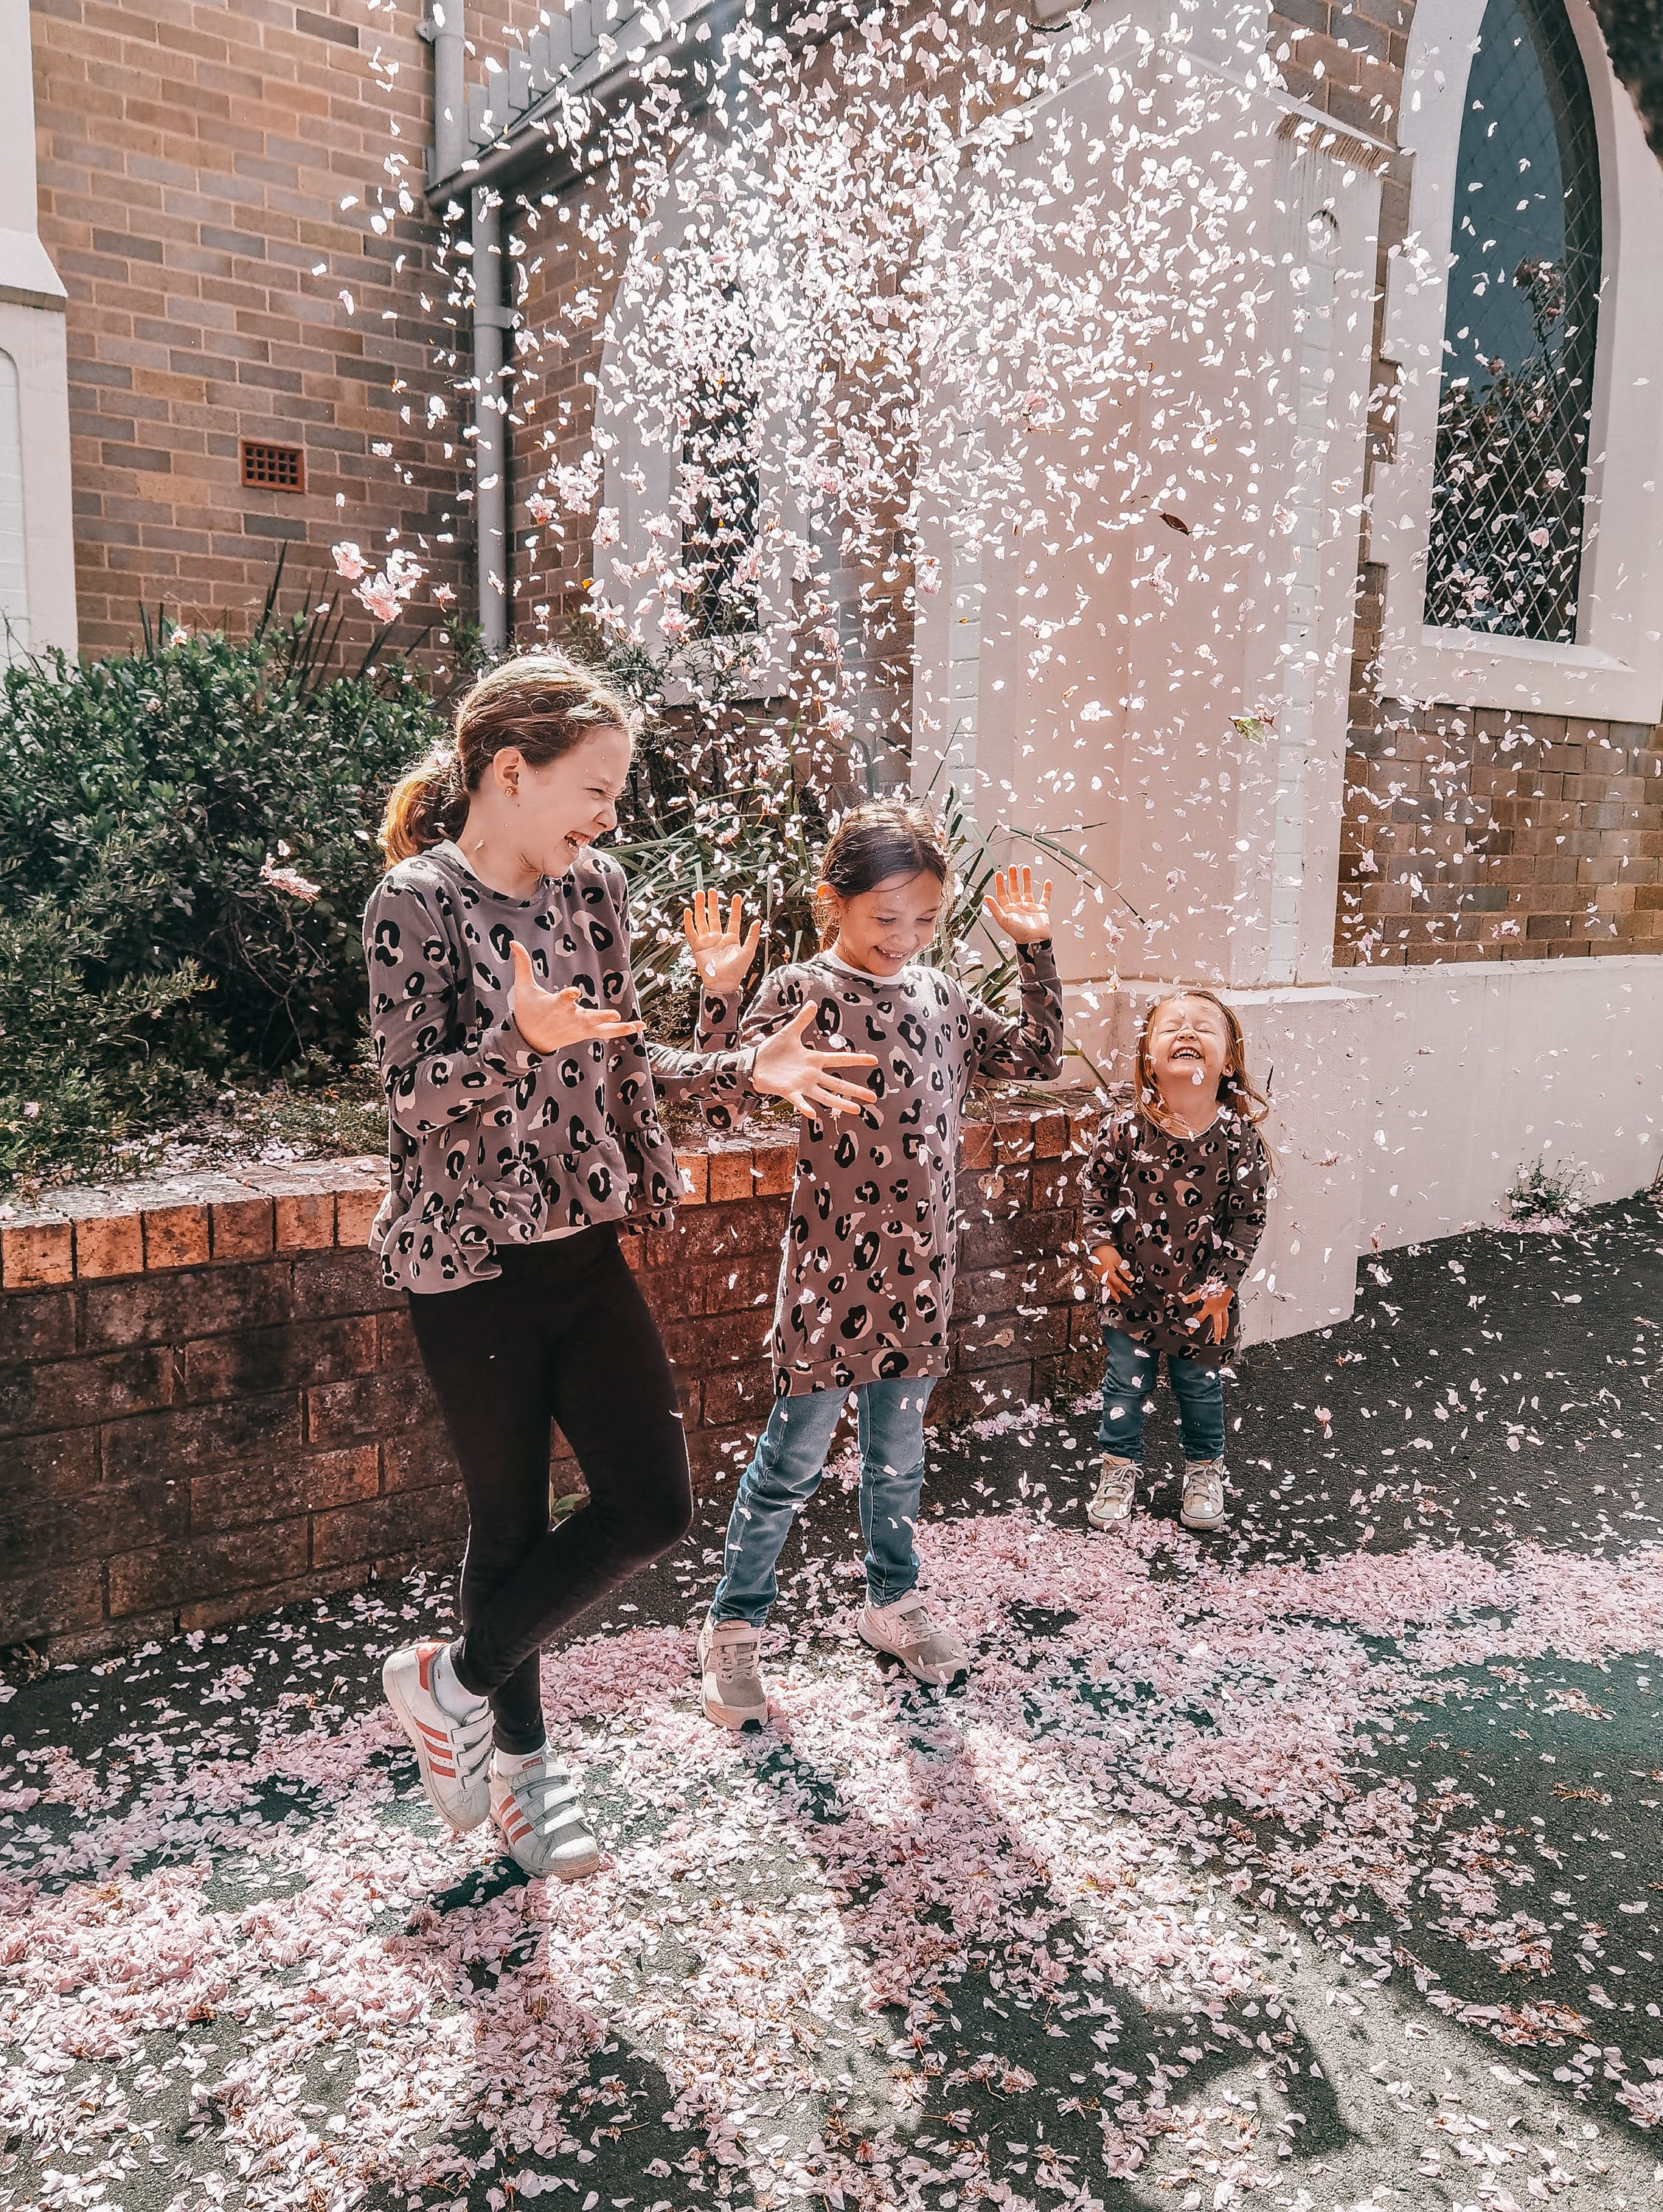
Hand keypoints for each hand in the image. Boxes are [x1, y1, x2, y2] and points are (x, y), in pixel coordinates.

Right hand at [508, 941, 643, 1054]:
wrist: (530, 1041)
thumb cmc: (527, 1011)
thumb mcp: (523, 988)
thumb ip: (522, 965)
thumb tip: (513, 942)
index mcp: (554, 1006)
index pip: (563, 1001)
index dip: (569, 996)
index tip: (575, 992)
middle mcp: (569, 1018)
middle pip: (587, 1018)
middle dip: (600, 1017)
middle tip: (615, 1015)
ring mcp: (580, 1027)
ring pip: (601, 1029)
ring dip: (619, 1028)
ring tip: (636, 1025)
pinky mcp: (586, 1033)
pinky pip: (606, 1033)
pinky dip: (622, 1031)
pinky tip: (639, 1026)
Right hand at [681, 888, 760, 997]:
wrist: (723, 983)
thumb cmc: (736, 971)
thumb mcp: (748, 952)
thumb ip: (753, 936)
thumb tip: (758, 921)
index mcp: (731, 939)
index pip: (733, 919)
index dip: (735, 908)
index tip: (736, 896)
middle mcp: (718, 938)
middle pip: (715, 917)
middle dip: (713, 903)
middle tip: (712, 890)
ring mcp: (707, 942)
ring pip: (702, 920)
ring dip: (700, 908)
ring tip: (699, 894)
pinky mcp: (697, 947)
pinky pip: (691, 932)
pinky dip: (689, 922)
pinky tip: (688, 911)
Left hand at [752, 1001, 879, 1117]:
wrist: (755, 1063)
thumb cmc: (773, 1050)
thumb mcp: (790, 1032)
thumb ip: (802, 1020)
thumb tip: (813, 1003)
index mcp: (814, 1060)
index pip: (840, 1060)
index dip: (857, 1059)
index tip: (874, 1060)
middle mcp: (812, 1075)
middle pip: (838, 1083)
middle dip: (855, 1090)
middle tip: (874, 1097)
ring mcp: (802, 1085)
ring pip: (825, 1096)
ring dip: (840, 1103)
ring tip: (856, 1110)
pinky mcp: (789, 1092)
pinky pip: (798, 1101)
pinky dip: (804, 1107)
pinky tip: (812, 1114)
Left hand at [983, 864, 1052, 943]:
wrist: (1034, 941)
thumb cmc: (1018, 934)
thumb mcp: (1003, 920)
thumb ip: (995, 909)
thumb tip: (986, 898)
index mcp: (1008, 909)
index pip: (1002, 893)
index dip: (1000, 883)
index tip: (999, 873)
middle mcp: (1018, 907)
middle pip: (1014, 889)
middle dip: (1012, 878)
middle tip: (1012, 867)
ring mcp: (1030, 908)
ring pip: (1027, 890)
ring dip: (1026, 879)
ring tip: (1026, 868)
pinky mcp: (1041, 910)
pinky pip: (1044, 898)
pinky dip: (1047, 890)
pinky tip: (1047, 882)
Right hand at [1089, 1244, 1131, 1299]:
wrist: (1097, 1245)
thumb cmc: (1107, 1252)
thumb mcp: (1119, 1261)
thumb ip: (1124, 1271)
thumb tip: (1131, 1278)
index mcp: (1109, 1275)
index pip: (1119, 1284)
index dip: (1125, 1289)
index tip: (1129, 1292)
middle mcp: (1102, 1276)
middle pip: (1109, 1288)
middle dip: (1114, 1295)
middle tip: (1118, 1300)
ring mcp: (1098, 1274)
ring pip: (1105, 1285)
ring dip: (1109, 1290)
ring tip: (1113, 1295)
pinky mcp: (1096, 1271)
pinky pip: (1101, 1281)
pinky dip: (1105, 1285)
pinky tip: (1106, 1284)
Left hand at [1182, 1279, 1233, 1344]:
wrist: (1227, 1282)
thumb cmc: (1215, 1286)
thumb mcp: (1201, 1291)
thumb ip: (1192, 1297)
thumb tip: (1184, 1299)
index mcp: (1210, 1308)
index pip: (1200, 1319)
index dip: (1195, 1325)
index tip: (1191, 1331)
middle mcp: (1217, 1311)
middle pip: (1218, 1325)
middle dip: (1217, 1334)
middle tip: (1217, 1341)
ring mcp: (1223, 1309)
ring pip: (1225, 1322)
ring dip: (1224, 1329)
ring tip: (1223, 1336)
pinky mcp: (1227, 1305)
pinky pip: (1227, 1316)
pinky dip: (1227, 1321)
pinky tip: (1226, 1323)